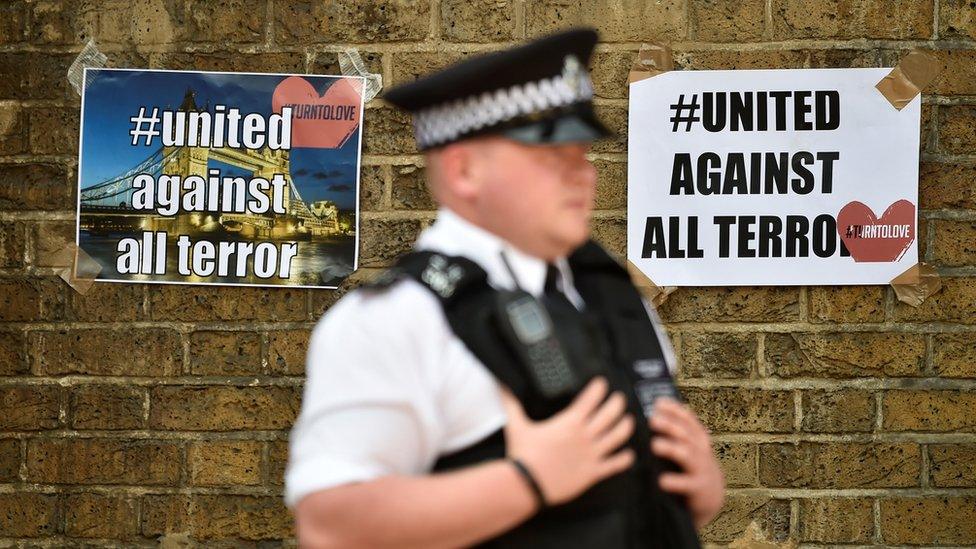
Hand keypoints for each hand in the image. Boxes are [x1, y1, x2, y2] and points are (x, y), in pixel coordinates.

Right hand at [500, 377, 635, 505]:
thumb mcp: (516, 425)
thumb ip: (511, 404)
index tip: (602, 383)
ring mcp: (591, 454)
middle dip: (617, 403)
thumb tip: (501, 386)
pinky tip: (629, 455)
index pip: (590, 399)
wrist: (526, 484)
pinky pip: (614, 465)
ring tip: (629, 421)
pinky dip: (624, 459)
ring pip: (617, 437)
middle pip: (609, 414)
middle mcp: (584, 436)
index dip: (599, 388)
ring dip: (625, 427)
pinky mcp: (592, 473)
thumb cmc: (522, 454)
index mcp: (569, 422)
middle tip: (619, 398)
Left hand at [649, 398, 725, 527]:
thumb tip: (654, 411)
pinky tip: (662, 480)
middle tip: (652, 420)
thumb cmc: (692, 468)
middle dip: (669, 425)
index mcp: (698, 440)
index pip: (688, 420)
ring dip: (671, 448)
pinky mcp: (699, 488)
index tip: (658, 403)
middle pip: (686, 435)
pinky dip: (675, 482)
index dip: (675, 410)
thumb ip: (677, 433)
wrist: (711, 498)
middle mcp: (701, 451)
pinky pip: (687, 484)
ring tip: (655, 445)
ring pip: (687, 455)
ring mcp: (701, 469)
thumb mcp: (690, 448)